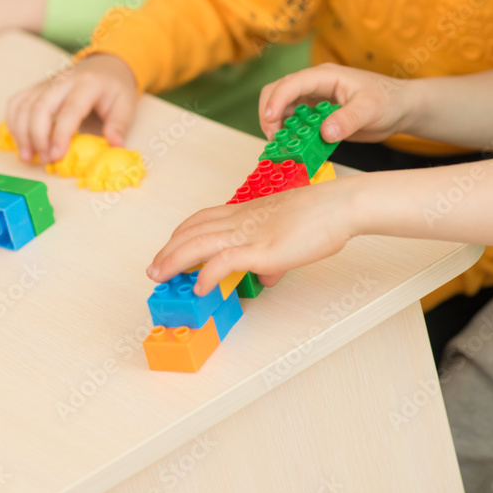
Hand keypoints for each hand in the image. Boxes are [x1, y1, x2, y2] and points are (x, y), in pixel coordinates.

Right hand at [6, 54, 137, 163]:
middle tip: (43, 160)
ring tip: (27, 157)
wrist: (104, 65)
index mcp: (87, 85)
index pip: (69, 111)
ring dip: (20, 133)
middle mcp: (62, 81)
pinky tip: (20, 140)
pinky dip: (13, 123)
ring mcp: (46, 83)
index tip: (55, 157)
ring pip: (23, 106)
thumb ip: (119, 125)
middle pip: (39, 107)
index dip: (60, 135)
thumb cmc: (114, 87)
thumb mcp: (126, 104)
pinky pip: (16, 103)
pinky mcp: (36, 88)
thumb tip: (114, 146)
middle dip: (36, 137)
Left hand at [147, 178, 358, 294]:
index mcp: (244, 212)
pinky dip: (205, 274)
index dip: (180, 235)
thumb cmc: (320, 216)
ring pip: (198, 244)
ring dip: (173, 261)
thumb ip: (270, 253)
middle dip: (168, 251)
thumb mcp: (286, 233)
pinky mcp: (261, 249)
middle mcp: (240, 220)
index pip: (201, 220)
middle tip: (154, 268)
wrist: (338, 206)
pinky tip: (197, 286)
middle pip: (191, 232)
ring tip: (160, 276)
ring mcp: (248, 234)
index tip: (168, 249)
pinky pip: (224, 261)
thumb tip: (266, 273)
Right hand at [259, 63, 417, 142]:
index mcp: (324, 76)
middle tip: (274, 138)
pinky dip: (288, 133)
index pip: (291, 84)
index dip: (276, 102)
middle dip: (269, 114)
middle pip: (276, 91)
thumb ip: (347, 120)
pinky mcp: (315, 114)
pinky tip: (293, 146)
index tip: (270, 122)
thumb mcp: (370, 110)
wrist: (400, 108)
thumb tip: (325, 132)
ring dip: (276, 125)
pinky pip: (293, 121)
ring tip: (282, 145)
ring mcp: (313, 99)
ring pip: (281, 107)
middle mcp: (314, 85)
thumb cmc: (388, 101)